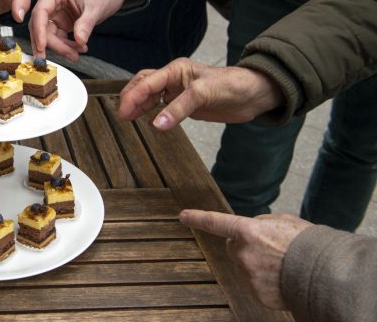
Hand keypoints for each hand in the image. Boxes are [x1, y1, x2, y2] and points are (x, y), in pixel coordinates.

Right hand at [29, 0, 131, 60]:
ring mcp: (55, 12)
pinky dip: (67, 45)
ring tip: (77, 54)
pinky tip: (80, 48)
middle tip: (65, 56)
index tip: (41, 48)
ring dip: (61, 47)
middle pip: (41, 26)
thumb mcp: (96, 6)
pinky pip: (58, 37)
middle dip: (51, 44)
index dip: (39, 31)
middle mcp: (50, 1)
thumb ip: (86, 24)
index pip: (40, 12)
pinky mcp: (61, 21)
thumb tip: (79, 42)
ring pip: (49, 34)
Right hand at [117, 58, 284, 129]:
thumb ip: (179, 109)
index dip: (133, 97)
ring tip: (128, 118)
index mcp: (176, 70)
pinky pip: (162, 106)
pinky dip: (151, 113)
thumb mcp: (204, 94)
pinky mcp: (186, 104)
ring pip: (150, 95)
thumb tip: (157, 124)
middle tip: (122, 115)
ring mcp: (179, 91)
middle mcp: (174, 79)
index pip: (147, 82)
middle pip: (144, 85)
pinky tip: (147, 120)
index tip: (123, 113)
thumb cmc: (233, 85)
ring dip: (139, 105)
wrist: (255, 94)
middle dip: (131, 98)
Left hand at [180, 209, 311, 309]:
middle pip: (234, 247)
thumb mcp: (282, 221)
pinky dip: (266, 282)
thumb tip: (250, 230)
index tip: (183, 216)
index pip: (217, 223)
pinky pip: (256, 284)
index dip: (198, 218)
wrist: (326, 272)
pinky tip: (283, 278)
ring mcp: (249, 275)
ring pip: (246, 267)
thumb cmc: (306, 243)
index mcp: (248, 231)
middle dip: (245, 247)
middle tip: (271, 248)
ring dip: (259, 265)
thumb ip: (260, 224)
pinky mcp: (257, 293)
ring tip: (283, 263)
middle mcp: (244, 253)